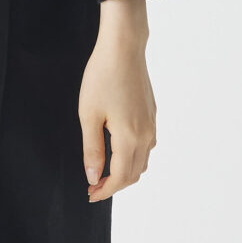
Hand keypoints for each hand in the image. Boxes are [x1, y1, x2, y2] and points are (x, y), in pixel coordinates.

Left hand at [80, 0, 156, 201]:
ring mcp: (151, 124)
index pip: (120, 177)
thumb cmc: (102, 77)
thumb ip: (92, 150)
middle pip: (134, 174)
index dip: (105, 190)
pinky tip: (117, 151)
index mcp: (129, 137)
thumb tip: (93, 177)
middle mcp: (146, 135)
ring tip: (103, 173)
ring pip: (142, 161)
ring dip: (125, 172)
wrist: (124, 48)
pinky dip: (133, 157)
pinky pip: (146, 146)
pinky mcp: (152, 114)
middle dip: (114, 185)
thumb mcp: (89, 115)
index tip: (90, 194)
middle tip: (93, 187)